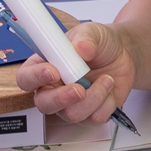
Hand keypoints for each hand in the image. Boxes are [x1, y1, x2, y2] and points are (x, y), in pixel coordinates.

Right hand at [13, 21, 135, 123]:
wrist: (123, 54)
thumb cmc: (99, 43)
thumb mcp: (92, 31)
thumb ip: (85, 37)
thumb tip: (82, 48)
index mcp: (44, 66)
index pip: (26, 78)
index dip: (35, 77)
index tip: (52, 71)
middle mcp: (54, 89)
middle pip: (44, 104)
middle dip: (61, 99)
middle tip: (79, 88)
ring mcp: (71, 104)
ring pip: (72, 114)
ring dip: (94, 96)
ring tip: (107, 78)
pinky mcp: (90, 114)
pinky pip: (94, 118)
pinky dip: (107, 103)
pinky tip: (109, 87)